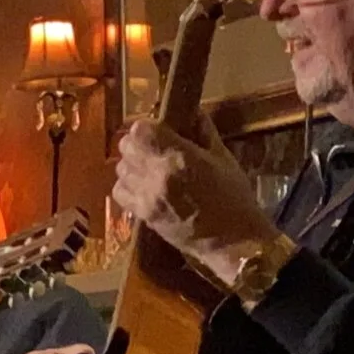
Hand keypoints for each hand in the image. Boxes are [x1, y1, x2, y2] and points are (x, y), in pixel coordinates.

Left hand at [111, 117, 282, 284]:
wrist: (233, 243)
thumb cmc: (234, 198)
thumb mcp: (223, 158)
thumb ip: (203, 132)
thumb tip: (191, 110)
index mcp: (179, 158)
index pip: (140, 130)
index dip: (147, 126)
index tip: (159, 130)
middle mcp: (157, 175)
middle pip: (126, 146)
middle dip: (138, 143)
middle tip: (154, 148)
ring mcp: (147, 197)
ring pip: (120, 169)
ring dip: (132, 164)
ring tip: (149, 169)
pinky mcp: (143, 215)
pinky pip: (119, 192)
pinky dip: (127, 186)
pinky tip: (144, 187)